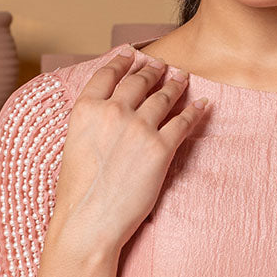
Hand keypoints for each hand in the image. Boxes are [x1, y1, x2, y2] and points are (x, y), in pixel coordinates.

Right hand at [50, 50, 208, 251]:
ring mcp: (139, 128)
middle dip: (152, 69)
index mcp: (86, 109)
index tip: (131, 54)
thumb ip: (91, 122)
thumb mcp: (74, 145)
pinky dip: (195, 110)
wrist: (89, 221)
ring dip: (175, 84)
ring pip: (163, 97)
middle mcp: (113, 112)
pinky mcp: (161, 149)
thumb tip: (105, 113)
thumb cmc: (77, 192)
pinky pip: (183, 122)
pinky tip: (202, 104)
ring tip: (182, 78)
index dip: (122, 61)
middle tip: (161, 65)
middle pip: (139, 81)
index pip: (108, 74)